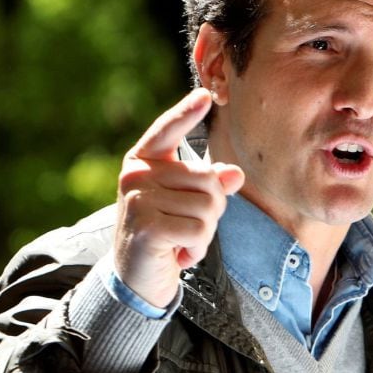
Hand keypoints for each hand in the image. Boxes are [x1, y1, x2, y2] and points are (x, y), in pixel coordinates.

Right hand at [113, 89, 244, 307]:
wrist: (135, 278)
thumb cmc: (164, 234)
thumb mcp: (186, 205)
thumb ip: (209, 186)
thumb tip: (236, 174)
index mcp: (144, 162)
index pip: (167, 131)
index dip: (185, 113)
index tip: (206, 94)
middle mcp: (136, 175)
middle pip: (207, 179)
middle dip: (212, 209)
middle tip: (189, 227)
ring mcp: (139, 199)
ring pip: (207, 207)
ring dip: (205, 233)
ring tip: (181, 241)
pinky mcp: (147, 227)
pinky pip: (199, 231)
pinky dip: (198, 248)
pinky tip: (178, 255)